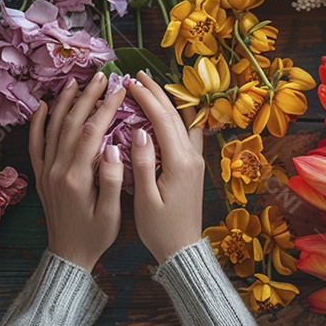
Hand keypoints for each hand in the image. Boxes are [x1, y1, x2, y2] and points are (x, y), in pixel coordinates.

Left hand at [29, 73, 126, 272]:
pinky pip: (35, 144)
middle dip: (88, 96)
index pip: (92, 132)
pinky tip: (42, 106)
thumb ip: (113, 180)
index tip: (121, 90)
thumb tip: (114, 148)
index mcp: (77, 178)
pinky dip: (37, 123)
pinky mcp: (40, 175)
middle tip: (103, 76)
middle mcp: (57, 170)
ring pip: (53, 128)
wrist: (67, 256)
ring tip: (77, 82)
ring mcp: (46, 171)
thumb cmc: (95, 236)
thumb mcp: (111, 214)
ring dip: (65, 102)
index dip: (107, 107)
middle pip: (72, 123)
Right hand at [129, 70, 205, 263]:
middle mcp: (192, 157)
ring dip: (169, 100)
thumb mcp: (145, 199)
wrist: (182, 250)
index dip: (146, 98)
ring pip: (186, 120)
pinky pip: (189, 131)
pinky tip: (169, 110)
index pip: (162, 120)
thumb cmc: (159, 229)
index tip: (129, 82)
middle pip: (176, 114)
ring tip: (152, 85)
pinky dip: (178, 115)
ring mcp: (196, 160)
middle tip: (138, 75)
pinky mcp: (195, 166)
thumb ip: (143, 163)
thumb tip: (139, 131)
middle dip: (157, 92)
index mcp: (179, 163)